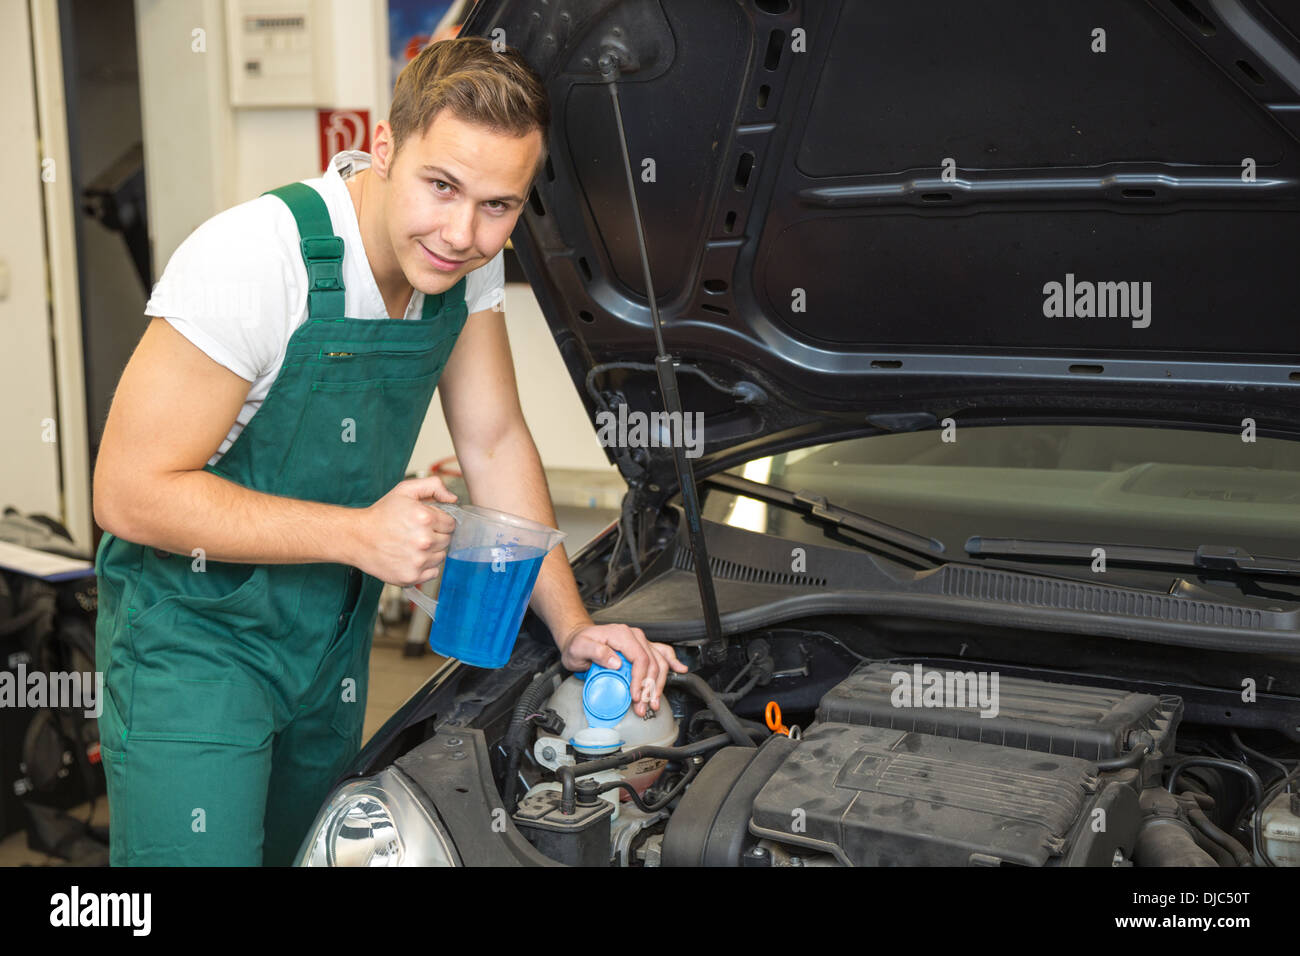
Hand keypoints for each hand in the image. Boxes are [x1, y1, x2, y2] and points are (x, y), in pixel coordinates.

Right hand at [354, 476, 457, 585]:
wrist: (357, 537)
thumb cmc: (381, 514)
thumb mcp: (405, 490)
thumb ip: (433, 486)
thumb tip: (453, 499)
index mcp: (425, 518)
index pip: (451, 524)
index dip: (439, 521)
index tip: (426, 522)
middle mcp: (424, 541)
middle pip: (447, 540)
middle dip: (435, 535)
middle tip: (416, 533)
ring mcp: (418, 561)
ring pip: (440, 557)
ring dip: (431, 552)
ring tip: (411, 545)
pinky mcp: (411, 576)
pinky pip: (432, 573)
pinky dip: (425, 567)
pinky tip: (411, 558)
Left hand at [557, 621, 687, 717]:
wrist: (578, 638)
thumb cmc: (578, 643)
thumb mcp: (580, 647)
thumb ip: (596, 652)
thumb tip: (616, 662)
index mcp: (622, 635)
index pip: (640, 658)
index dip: (640, 680)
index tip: (635, 696)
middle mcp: (634, 637)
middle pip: (653, 663)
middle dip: (650, 688)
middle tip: (643, 707)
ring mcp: (640, 642)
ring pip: (660, 662)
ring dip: (659, 684)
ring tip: (653, 702)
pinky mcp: (641, 649)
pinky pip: (662, 653)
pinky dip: (672, 662)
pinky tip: (680, 669)